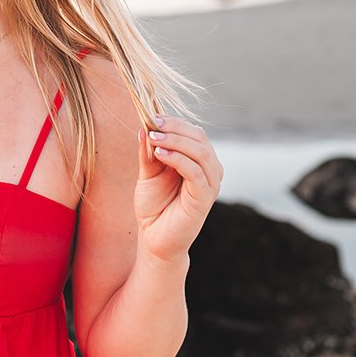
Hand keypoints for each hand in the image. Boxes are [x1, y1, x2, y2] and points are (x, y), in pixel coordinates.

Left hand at [135, 115, 222, 264]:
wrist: (154, 240)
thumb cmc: (154, 207)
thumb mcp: (148, 174)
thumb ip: (149, 153)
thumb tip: (144, 126)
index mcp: (200, 161)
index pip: (193, 132)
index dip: (174, 122)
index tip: (151, 116)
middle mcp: (210, 169)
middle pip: (199, 137)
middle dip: (175, 128)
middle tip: (153, 123)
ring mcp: (211, 183)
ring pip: (200, 151)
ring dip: (176, 141)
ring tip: (153, 138)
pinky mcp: (205, 197)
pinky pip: (195, 171)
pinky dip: (178, 158)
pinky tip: (160, 153)